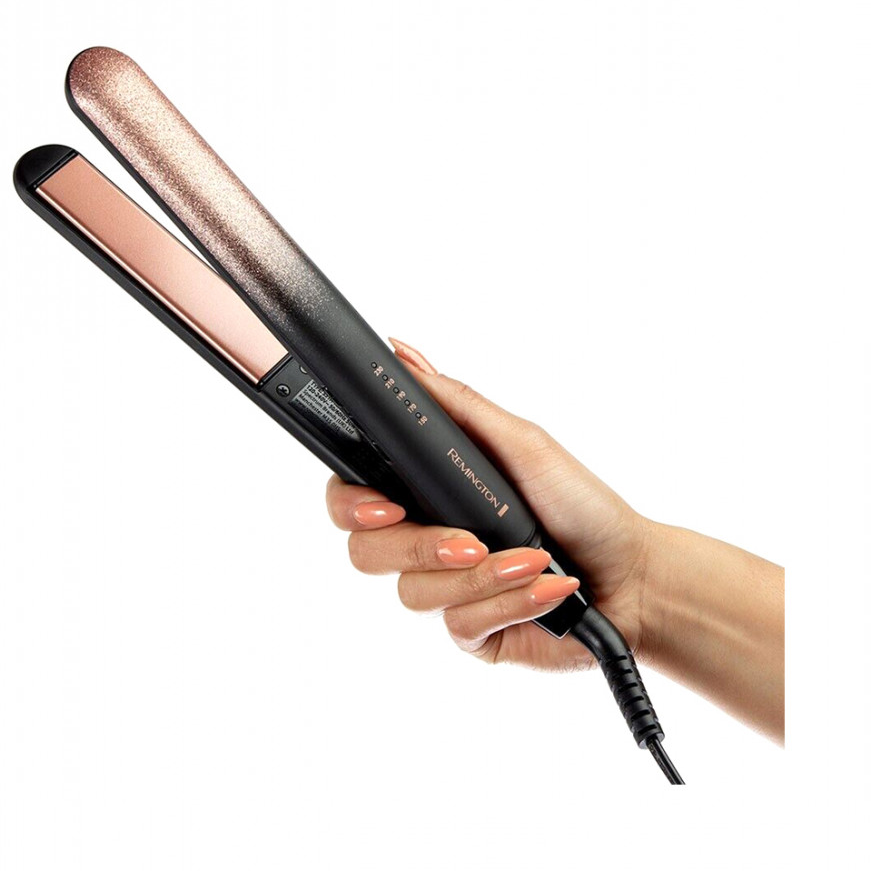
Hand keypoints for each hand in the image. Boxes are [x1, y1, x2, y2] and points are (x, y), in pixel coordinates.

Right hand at [326, 338, 652, 671]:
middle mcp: (426, 539)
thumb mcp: (520, 442)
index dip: (351, 503)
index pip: (352, 495)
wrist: (633, 575)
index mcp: (427, 489)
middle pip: (365, 551)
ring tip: (530, 559)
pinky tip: (543, 587)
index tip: (385, 505)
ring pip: (412, 593)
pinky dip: (508, 601)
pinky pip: (458, 622)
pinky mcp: (469, 630)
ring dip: (480, 575)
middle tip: (465, 540)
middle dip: (417, 546)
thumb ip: (454, 403)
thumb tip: (403, 354)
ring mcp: (445, 588)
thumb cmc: (581, 504)